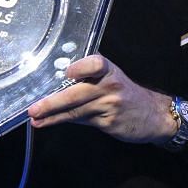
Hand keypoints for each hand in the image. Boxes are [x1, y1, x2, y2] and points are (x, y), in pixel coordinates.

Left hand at [27, 55, 174, 143]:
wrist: (153, 115)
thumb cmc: (125, 92)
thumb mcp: (112, 76)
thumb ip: (89, 74)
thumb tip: (56, 76)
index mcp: (109, 70)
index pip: (96, 64)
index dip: (82, 68)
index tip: (68, 73)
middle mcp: (110, 86)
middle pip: (77, 94)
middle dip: (52, 102)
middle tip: (34, 108)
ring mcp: (110, 106)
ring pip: (75, 111)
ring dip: (52, 116)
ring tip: (35, 118)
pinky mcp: (109, 123)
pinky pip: (81, 120)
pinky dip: (63, 121)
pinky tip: (48, 123)